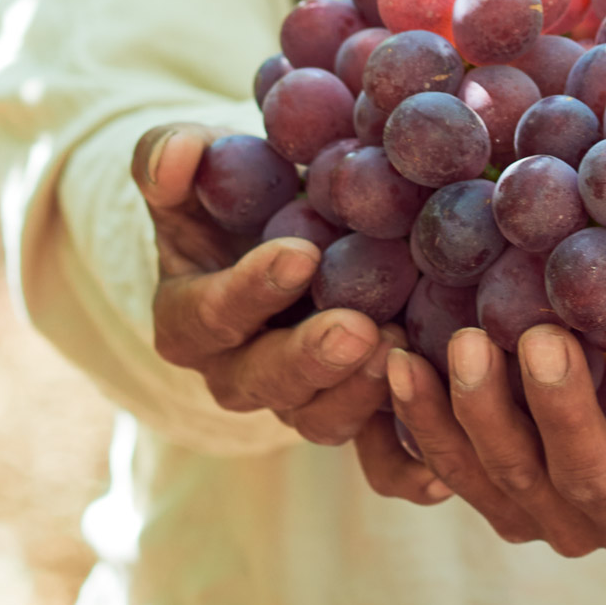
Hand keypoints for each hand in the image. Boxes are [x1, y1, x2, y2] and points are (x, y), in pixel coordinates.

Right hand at [131, 123, 397, 444]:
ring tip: (403, 349)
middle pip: (266, 382)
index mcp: (189, 319)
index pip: (209, 315)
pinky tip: (436, 435)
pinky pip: (373, 449)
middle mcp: (237, 372)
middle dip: (311, 359)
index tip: (300, 255)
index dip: (250, 291)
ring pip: (321, 419)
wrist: (280, 224)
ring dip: (360, 395)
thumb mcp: (193, 163)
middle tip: (359, 329)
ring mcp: (297, 398)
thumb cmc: (231, 187)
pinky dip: (403, 452)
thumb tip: (177, 152)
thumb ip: (168, 156)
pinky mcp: (351, 413)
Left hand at [354, 316, 605, 557]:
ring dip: (479, 415)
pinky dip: (422, 420)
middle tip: (544, 341)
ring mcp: (560, 518)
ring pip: (512, 482)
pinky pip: (451, 471)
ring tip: (463, 344)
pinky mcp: (500, 501)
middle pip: (594, 479)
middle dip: (564, 413)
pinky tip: (398, 361)